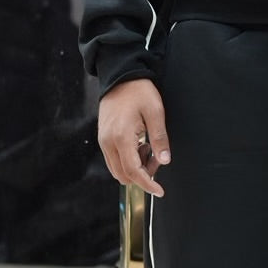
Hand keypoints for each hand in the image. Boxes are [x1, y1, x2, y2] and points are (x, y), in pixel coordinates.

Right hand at [97, 79, 169, 197]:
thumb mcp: (155, 112)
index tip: (159, 191)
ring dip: (135, 168)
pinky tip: (140, 144)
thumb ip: (160, 138)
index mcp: (121, 137)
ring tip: (148, 147)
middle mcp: (108, 142)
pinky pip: (114, 159)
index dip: (147, 184)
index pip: (133, 171)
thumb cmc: (139, 92)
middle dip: (142, 175)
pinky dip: (128, 160)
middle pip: (123, 175)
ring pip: (117, 170)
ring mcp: (103, 141)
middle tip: (157, 157)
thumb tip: (164, 161)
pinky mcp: (103, 138)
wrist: (120, 77)